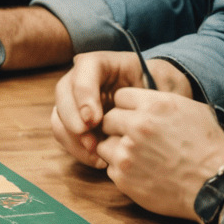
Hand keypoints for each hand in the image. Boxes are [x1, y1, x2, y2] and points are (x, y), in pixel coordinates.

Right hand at [51, 52, 191, 167]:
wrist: (160, 105)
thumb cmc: (164, 90)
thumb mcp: (164, 84)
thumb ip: (155, 88)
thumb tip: (145, 96)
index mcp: (103, 63)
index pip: (84, 69)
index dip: (84, 94)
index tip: (94, 120)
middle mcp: (83, 79)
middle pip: (63, 92)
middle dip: (72, 118)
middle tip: (89, 139)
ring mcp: (76, 100)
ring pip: (59, 114)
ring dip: (71, 136)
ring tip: (96, 153)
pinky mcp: (76, 120)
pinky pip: (65, 133)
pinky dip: (77, 148)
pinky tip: (98, 160)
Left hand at [92, 88, 223, 219]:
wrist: (217, 186)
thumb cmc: (209, 148)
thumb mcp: (193, 111)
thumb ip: (161, 100)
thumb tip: (142, 97)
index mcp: (154, 105)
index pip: (120, 97)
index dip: (127, 107)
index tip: (134, 116)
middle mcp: (137, 126)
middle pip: (108, 119)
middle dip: (119, 128)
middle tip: (135, 139)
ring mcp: (127, 153)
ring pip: (105, 144)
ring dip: (117, 149)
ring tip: (140, 157)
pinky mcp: (123, 176)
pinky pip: (110, 167)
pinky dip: (122, 170)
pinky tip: (142, 172)